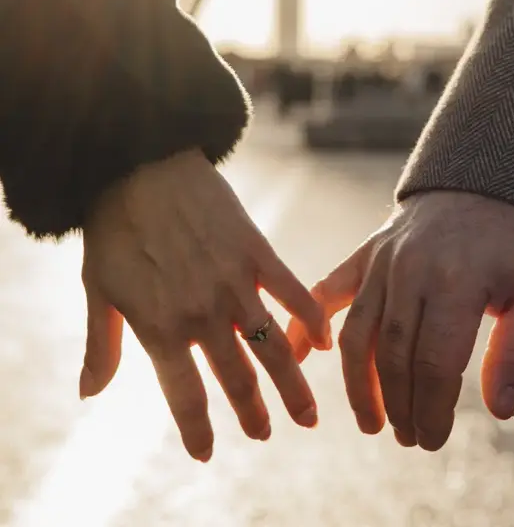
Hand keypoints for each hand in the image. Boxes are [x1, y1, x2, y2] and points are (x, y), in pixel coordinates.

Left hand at [80, 150, 329, 460]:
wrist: (141, 163)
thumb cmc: (114, 227)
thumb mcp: (99, 290)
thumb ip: (101, 345)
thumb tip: (88, 393)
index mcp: (160, 328)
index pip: (186, 397)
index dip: (198, 430)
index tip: (208, 452)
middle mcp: (202, 313)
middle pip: (237, 379)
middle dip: (253, 414)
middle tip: (266, 435)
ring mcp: (233, 282)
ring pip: (271, 346)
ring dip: (292, 385)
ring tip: (308, 416)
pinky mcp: (255, 250)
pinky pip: (292, 291)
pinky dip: (311, 318)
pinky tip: (323, 341)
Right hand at [288, 192, 513, 450]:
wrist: (486, 180)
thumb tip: (500, 411)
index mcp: (458, 279)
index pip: (435, 362)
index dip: (431, 410)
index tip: (434, 441)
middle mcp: (411, 268)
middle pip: (392, 353)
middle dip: (398, 406)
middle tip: (409, 438)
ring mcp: (383, 259)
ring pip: (357, 332)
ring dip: (359, 384)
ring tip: (372, 422)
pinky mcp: (366, 253)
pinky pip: (327, 290)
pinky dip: (307, 323)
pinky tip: (301, 358)